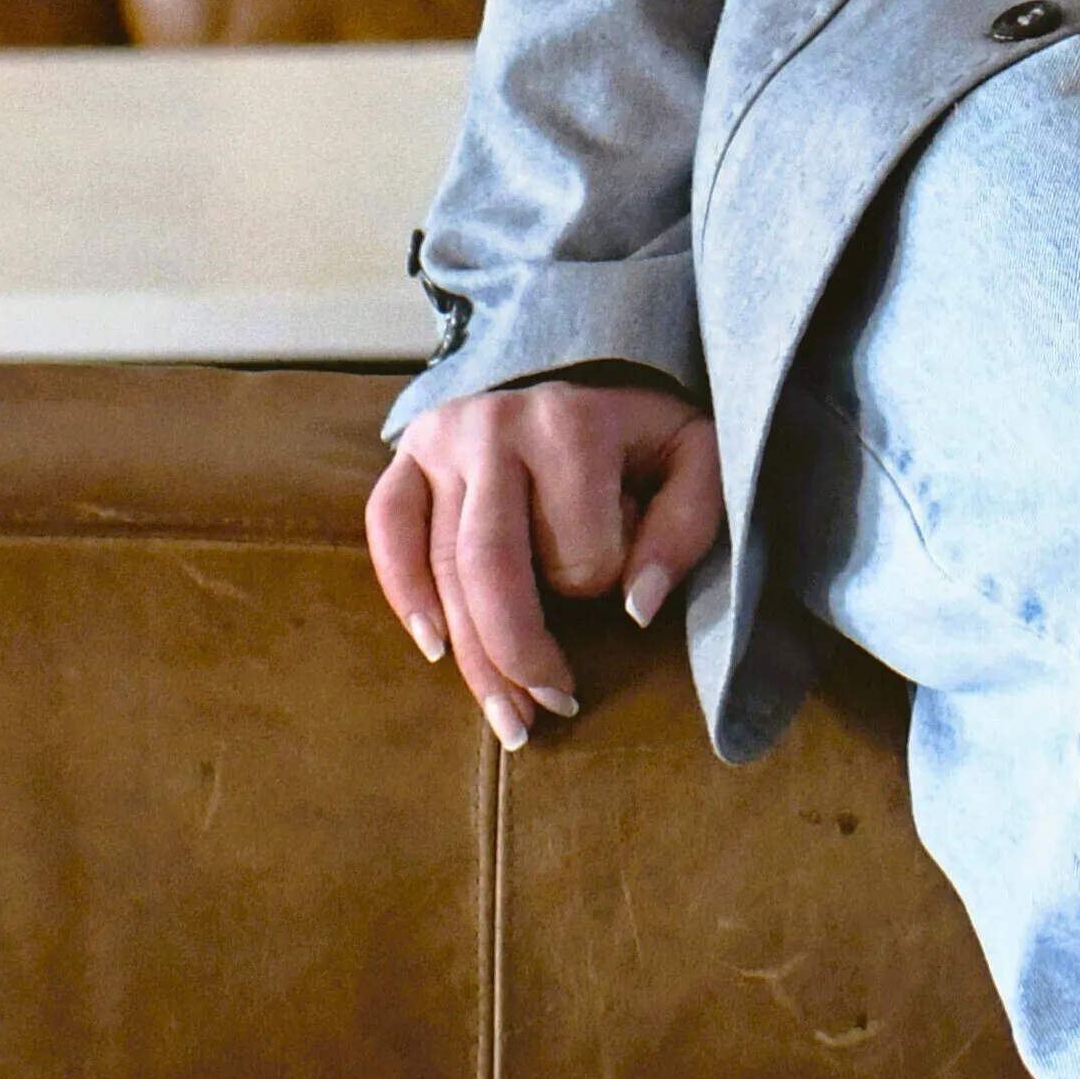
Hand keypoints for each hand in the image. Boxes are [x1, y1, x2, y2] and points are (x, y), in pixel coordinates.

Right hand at [365, 375, 723, 750]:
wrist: (584, 360)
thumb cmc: (642, 430)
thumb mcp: (693, 457)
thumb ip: (684, 526)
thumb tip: (636, 609)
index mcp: (573, 423)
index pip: (579, 552)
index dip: (606, 581)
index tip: (625, 580)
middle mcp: (498, 426)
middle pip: (492, 571)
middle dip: (519, 656)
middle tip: (552, 710)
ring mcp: (445, 437)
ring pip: (443, 568)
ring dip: (472, 657)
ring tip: (508, 717)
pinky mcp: (409, 451)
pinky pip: (387, 527)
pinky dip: (402, 591)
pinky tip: (432, 645)